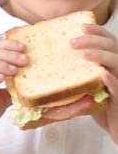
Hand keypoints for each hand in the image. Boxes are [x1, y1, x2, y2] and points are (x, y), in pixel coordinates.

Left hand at [70, 24, 117, 142]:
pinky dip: (112, 80)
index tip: (81, 26)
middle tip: (72, 42)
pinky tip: (103, 75)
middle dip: (94, 41)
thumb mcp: (84, 90)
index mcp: (112, 64)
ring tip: (84, 54)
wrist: (116, 126)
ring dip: (101, 56)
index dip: (98, 32)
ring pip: (117, 63)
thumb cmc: (100, 107)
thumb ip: (72, 80)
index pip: (108, 42)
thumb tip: (42, 71)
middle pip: (113, 48)